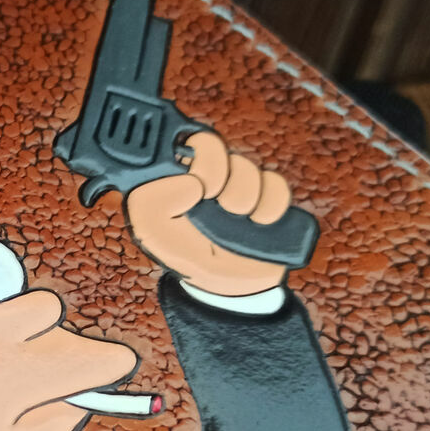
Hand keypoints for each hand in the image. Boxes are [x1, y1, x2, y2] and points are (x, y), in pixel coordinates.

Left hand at [125, 131, 292, 295]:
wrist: (235, 287)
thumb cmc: (190, 261)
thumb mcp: (159, 240)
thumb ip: (154, 208)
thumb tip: (191, 183)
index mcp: (174, 180)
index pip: (181, 143)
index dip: (200, 162)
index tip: (200, 192)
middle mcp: (203, 176)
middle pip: (213, 145)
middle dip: (223, 174)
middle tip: (220, 202)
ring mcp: (235, 184)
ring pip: (244, 165)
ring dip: (246, 194)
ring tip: (240, 219)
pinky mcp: (265, 196)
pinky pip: (275, 184)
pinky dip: (271, 204)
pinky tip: (261, 222)